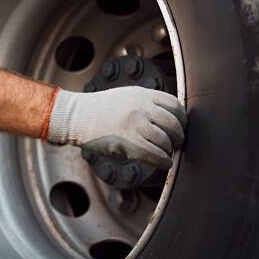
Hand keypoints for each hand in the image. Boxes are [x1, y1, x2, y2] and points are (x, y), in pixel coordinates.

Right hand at [44, 86, 186, 169]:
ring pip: (166, 141)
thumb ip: (146, 102)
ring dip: (169, 150)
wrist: (77, 117)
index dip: (182, 118)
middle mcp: (142, 109)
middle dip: (178, 136)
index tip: (181, 125)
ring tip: (165, 152)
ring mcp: (136, 126)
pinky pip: (156, 155)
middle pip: (174, 124)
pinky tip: (163, 163)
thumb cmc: (98, 108)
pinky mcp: (129, 144)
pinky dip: (164, 161)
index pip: (175, 105)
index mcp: (142, 95)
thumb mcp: (126, 95)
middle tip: (176, 142)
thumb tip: (167, 117)